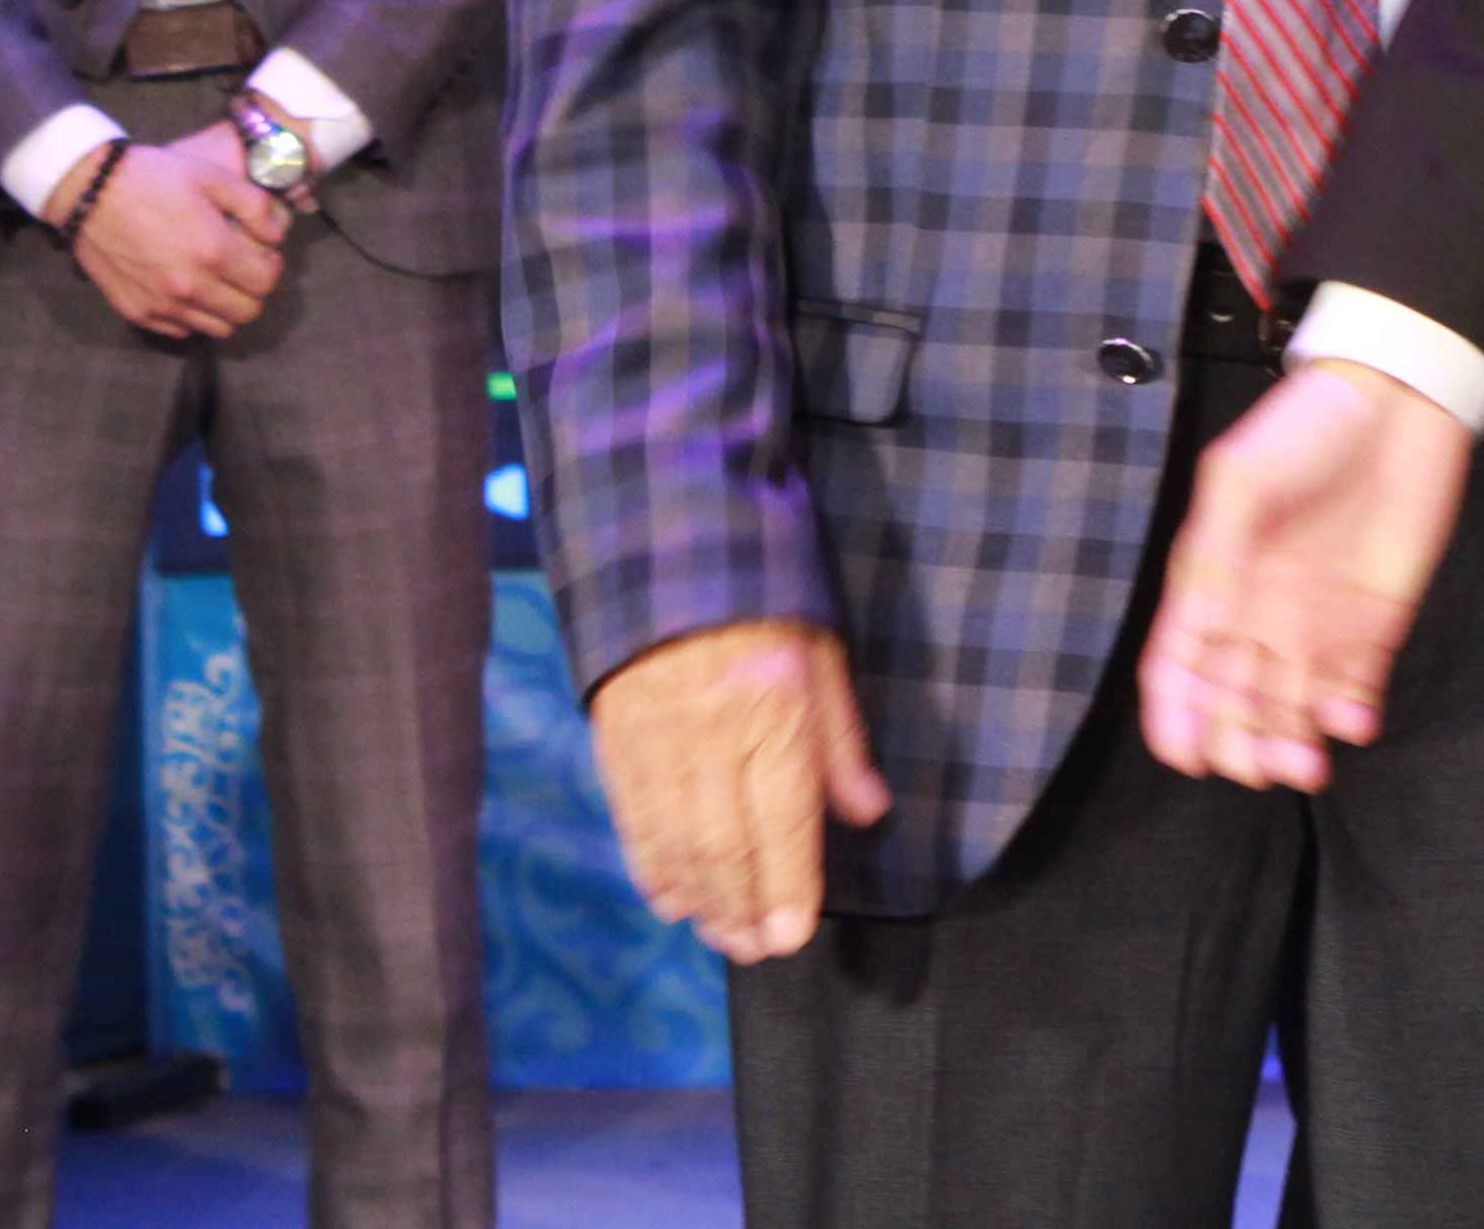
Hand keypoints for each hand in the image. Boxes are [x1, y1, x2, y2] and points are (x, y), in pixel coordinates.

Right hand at [66, 128, 287, 338]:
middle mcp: (190, 287)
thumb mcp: (213, 176)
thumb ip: (255, 207)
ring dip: (226, 307)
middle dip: (253, 290)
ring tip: (216, 279)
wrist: (90, 192)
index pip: (267, 282)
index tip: (262, 252)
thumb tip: (277, 236)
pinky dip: (194, 316)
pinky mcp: (138, 313)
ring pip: (218, 328)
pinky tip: (186, 287)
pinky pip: (183, 330)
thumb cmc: (154, 178)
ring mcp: (162, 305)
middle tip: (242, 267)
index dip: (272, 266)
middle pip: (247, 312)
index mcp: (213, 251)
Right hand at [585, 616, 887, 959]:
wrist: (667, 532)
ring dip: (698, 900)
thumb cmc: (765, 589)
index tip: (791, 936)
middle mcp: (711, 736)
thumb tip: (869, 813)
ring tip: (719, 934)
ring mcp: (655, 739)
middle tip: (756, 951)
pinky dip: (649, 865)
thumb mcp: (824, 649)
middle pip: (724, 848)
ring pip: (675, 843)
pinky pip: (632, 817)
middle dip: (742, 910)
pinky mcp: (613, 735)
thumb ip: (841, 738)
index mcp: (773, 712)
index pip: (781, 823)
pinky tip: (668, 897)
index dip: (787, 889)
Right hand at [1137, 361, 1479, 791]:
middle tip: (1254, 767)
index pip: (1180, 664)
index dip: (1175, 713)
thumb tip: (1203, 632)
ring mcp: (1316, 621)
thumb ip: (1218, 558)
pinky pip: (1355, 687)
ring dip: (1293, 741)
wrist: (1397, 401)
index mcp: (1213, 579)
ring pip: (1293, 706)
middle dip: (1238, 740)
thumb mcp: (1241, 481)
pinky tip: (1352, 724)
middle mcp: (1258, 611)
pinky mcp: (1372, 624)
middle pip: (1235, 699)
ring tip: (1305, 764)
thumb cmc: (1307, 426)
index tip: (1184, 755)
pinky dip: (1350, 715)